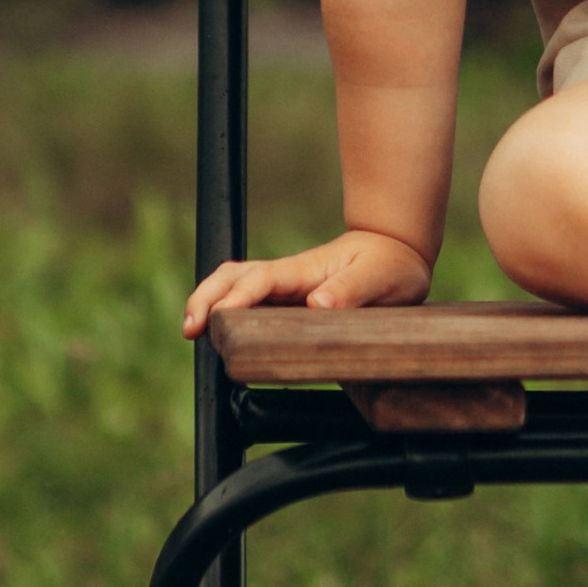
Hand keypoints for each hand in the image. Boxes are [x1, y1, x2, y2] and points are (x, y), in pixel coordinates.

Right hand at [183, 229, 433, 338]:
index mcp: (305, 269)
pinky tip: (219, 335)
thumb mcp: (381, 278)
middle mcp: (288, 276)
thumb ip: (350, 290)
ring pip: (234, 286)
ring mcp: (285, 286)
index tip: (218, 319)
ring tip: (193, 332)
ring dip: (209, 303)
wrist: (398, 251)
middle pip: (232, 277)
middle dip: (205, 297)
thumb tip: (316, 305)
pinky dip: (225, 313)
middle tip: (189, 329)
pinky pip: (249, 302)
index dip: (236, 299)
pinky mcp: (288, 299)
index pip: (260, 280)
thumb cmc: (391, 265)